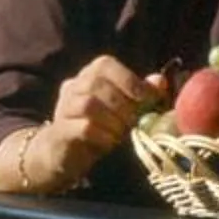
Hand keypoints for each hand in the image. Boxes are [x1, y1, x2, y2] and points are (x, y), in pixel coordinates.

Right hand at [42, 53, 168, 183]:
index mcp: (88, 75)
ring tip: (122, 132)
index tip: (148, 98)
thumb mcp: (123, 108)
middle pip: (96, 84)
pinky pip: (83, 127)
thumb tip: (159, 81)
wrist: (64, 153)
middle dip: (122, 103)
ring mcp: (62, 108)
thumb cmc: (100, 126)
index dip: (129, 80)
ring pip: (88, 105)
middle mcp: (72, 86)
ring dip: (113, 120)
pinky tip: (110, 142)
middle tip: (134, 121)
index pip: (105, 64)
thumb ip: (140, 93)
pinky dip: (103, 135)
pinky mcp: (59, 132)